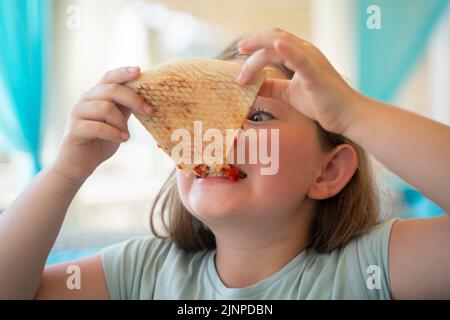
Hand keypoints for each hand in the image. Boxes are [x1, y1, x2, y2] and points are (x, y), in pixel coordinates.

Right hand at [51, 67, 151, 182]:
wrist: (78, 165)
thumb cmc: (100, 142)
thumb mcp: (117, 123)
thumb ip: (125, 109)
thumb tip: (145, 97)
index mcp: (95, 96)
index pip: (108, 77)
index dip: (123, 72)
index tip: (140, 71)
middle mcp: (85, 100)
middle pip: (111, 89)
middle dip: (133, 99)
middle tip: (148, 112)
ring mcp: (77, 114)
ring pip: (105, 107)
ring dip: (121, 122)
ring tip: (126, 135)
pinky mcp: (74, 130)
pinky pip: (98, 127)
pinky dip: (114, 133)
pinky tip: (123, 139)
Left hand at [236, 28, 363, 134]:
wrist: (346, 115)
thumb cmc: (322, 103)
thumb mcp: (290, 94)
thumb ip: (273, 87)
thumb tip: (254, 87)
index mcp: (300, 55)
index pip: (272, 44)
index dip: (255, 46)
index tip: (239, 55)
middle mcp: (306, 52)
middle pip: (273, 39)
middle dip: (253, 43)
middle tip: (238, 50)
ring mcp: (312, 60)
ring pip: (281, 43)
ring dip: (259, 48)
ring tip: (243, 52)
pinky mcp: (316, 73)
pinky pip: (301, 59)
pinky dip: (288, 50)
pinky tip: (276, 45)